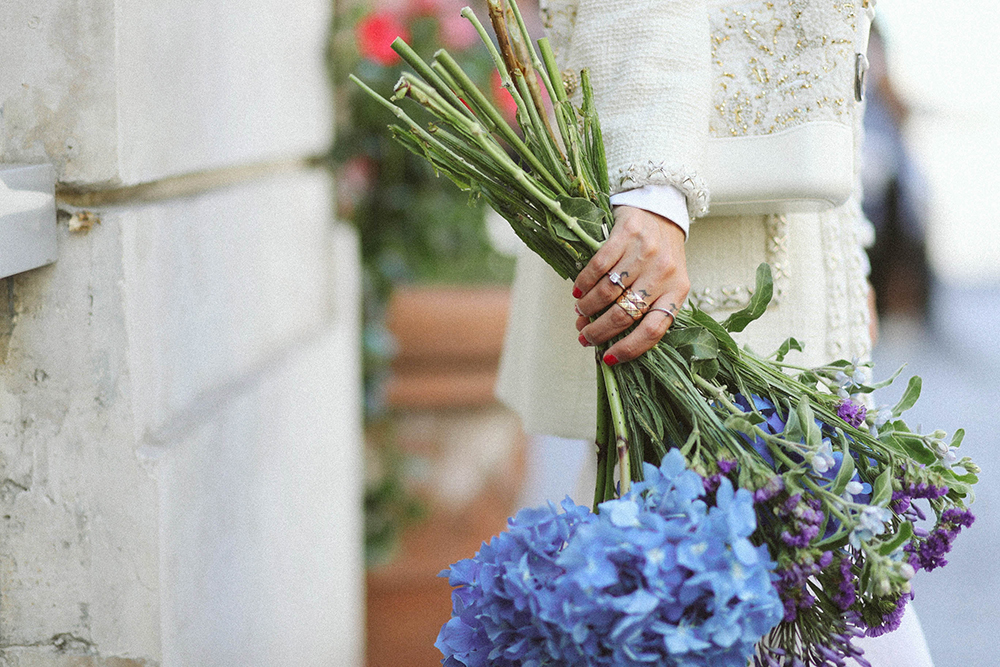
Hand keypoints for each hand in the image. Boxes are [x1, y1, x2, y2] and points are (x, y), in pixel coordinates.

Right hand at [572, 206, 689, 364]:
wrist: (662, 209)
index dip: (628, 349)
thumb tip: (613, 341)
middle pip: (624, 314)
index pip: (653, 330)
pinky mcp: (626, 233)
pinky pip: (598, 267)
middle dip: (598, 331)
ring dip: (587, 308)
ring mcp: (645, 252)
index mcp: (677, 291)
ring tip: (580, 312)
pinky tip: (578, 292)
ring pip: (607, 293)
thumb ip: (648, 307)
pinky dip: (583, 284)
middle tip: (584, 336)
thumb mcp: (666, 282)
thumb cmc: (661, 253)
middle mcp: (663, 273)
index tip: (608, 359)